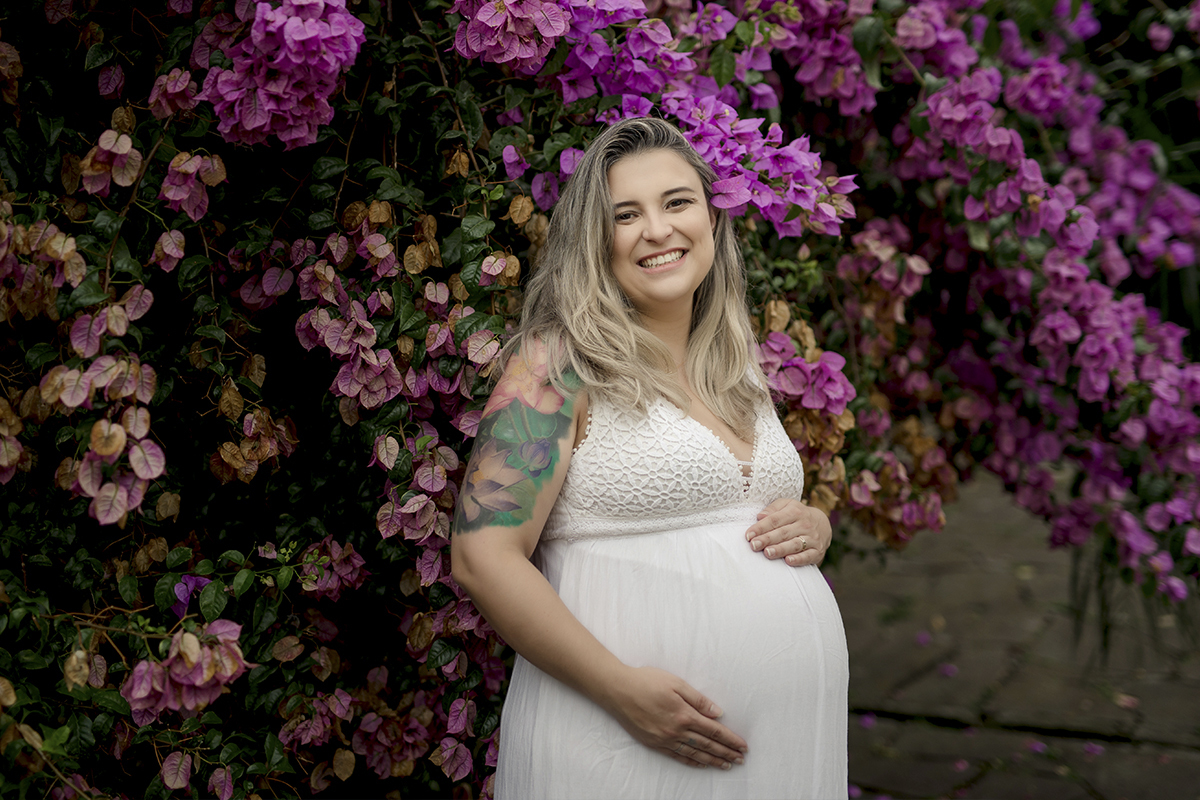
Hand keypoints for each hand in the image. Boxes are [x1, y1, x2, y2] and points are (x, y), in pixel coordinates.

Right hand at [604, 666, 747, 768]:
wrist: (617, 690)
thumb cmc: (646, 681)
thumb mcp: (675, 683)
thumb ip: (698, 699)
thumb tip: (717, 713)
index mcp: (684, 714)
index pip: (714, 731)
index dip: (730, 739)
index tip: (743, 746)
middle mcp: (676, 731)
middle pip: (707, 745)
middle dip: (726, 752)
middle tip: (741, 759)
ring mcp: (664, 739)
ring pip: (694, 754)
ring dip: (712, 760)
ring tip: (726, 765)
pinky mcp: (654, 743)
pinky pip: (677, 756)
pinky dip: (692, 762)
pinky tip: (701, 764)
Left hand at [745, 498, 830, 566]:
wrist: (823, 524)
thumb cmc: (798, 515)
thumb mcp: (787, 505)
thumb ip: (773, 509)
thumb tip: (760, 516)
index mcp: (795, 512)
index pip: (775, 519)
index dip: (761, 527)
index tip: (749, 535)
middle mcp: (804, 524)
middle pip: (783, 532)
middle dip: (767, 539)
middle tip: (754, 545)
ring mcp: (812, 538)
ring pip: (795, 544)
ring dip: (781, 549)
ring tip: (768, 553)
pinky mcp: (817, 551)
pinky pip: (808, 556)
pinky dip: (799, 559)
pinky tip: (788, 561)